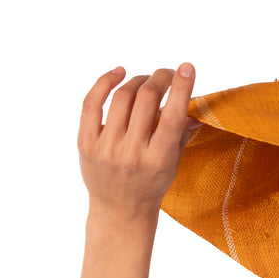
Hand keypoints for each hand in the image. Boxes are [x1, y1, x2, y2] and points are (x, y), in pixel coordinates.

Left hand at [77, 64, 197, 220]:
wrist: (119, 210)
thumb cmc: (151, 185)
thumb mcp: (172, 164)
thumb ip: (181, 133)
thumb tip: (192, 104)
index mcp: (157, 159)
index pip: (172, 116)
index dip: (181, 87)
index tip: (187, 67)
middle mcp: (131, 153)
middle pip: (147, 98)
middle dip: (160, 78)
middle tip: (167, 74)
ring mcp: (106, 147)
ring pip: (123, 96)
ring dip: (138, 80)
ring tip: (146, 82)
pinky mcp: (86, 143)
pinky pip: (92, 103)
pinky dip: (105, 82)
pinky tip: (118, 73)